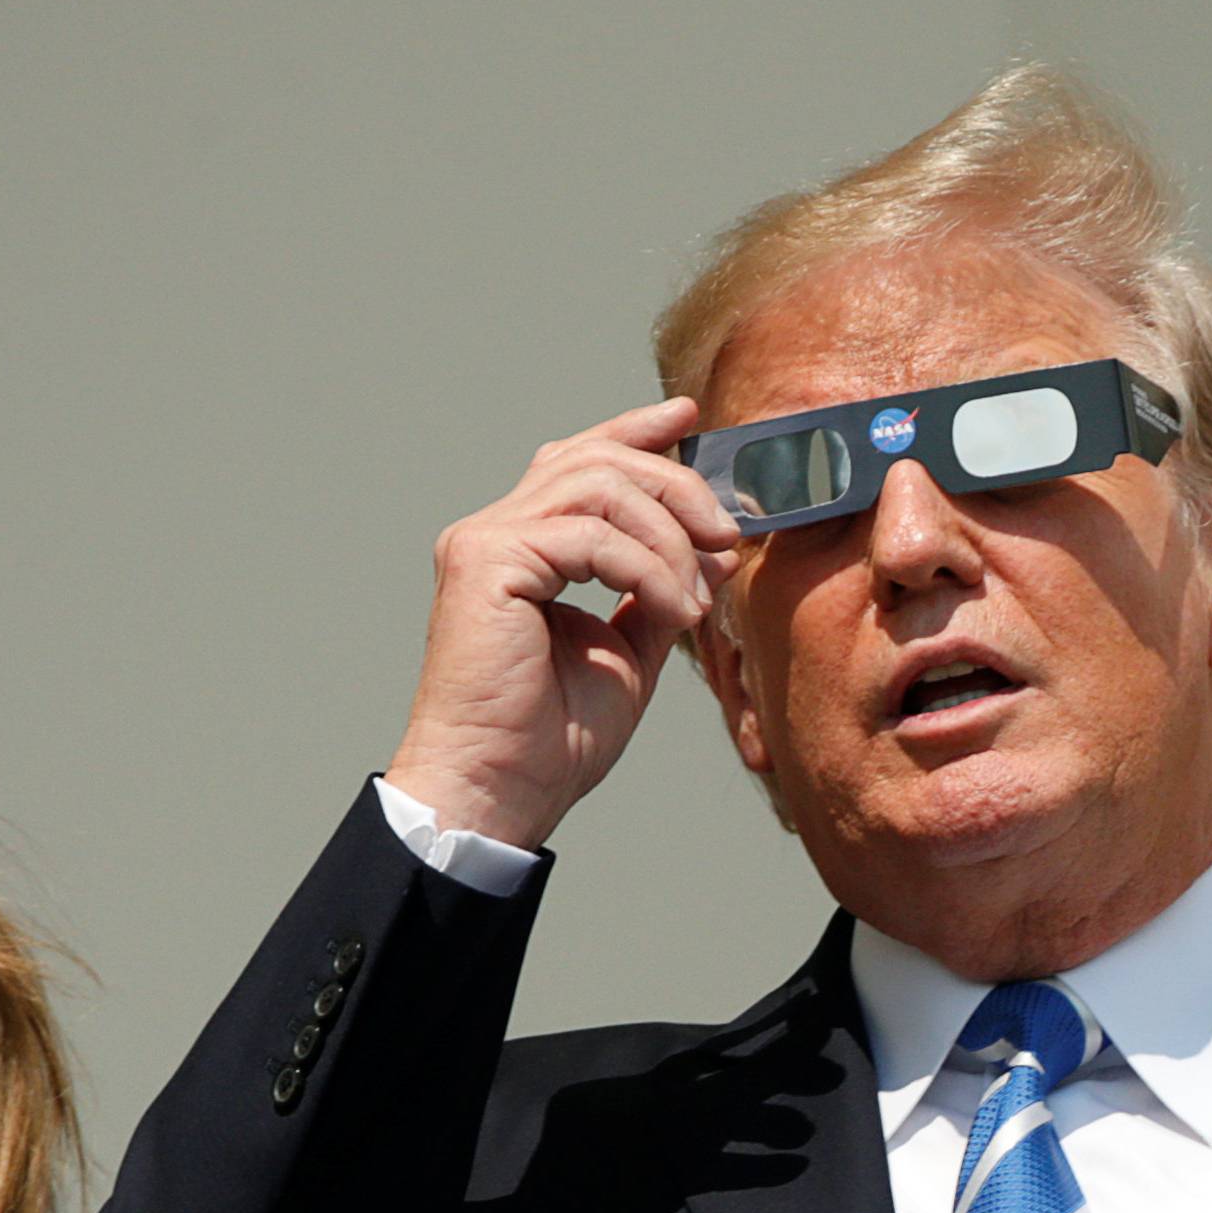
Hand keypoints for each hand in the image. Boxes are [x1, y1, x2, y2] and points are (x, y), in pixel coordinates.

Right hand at [385, 396, 740, 849]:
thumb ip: (655, 596)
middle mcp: (493, 534)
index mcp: (518, 548)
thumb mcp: (626, 654)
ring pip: (598, 486)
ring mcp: (483, 543)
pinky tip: (671, 610)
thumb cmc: (549, 741)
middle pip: (596, 460)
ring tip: (696, 597)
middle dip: (677, 486)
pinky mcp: (485, 563)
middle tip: (728, 532)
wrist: (498, 791)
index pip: (577, 460)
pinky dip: (646, 568)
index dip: (635, 430)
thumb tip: (708, 554)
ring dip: (668, 536)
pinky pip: (590, 535)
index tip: (689, 421)